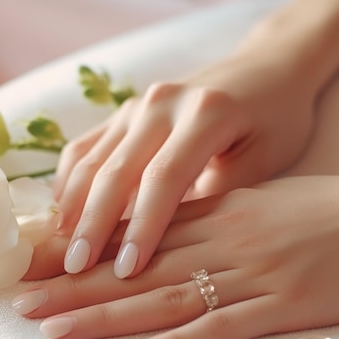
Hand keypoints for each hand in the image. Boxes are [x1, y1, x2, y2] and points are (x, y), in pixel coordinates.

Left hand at [14, 173, 338, 338]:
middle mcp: (224, 239)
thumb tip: (165, 230)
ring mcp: (253, 272)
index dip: (85, 249)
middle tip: (22, 302)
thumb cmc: (328, 210)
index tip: (39, 264)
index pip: (136, 232)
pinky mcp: (286, 304)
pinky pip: (225, 325)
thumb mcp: (260, 201)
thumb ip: (211, 215)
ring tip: (54, 330)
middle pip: (136, 265)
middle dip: (75, 284)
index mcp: (217, 213)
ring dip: (107, 315)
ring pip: (166, 294)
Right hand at [54, 44, 320, 278]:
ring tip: (61, 248)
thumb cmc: (276, 118)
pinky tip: (62, 212)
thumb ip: (220, 196)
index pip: (164, 178)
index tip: (127, 270)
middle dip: (93, 223)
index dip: (142, 226)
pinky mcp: (125, 111)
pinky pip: (86, 145)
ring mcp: (138, 104)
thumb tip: (172, 240)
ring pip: (91, 157)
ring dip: (72, 205)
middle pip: (116, 169)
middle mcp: (163, 103)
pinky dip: (69, 179)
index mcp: (206, 113)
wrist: (267, 68)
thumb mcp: (266, 159)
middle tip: (75, 269)